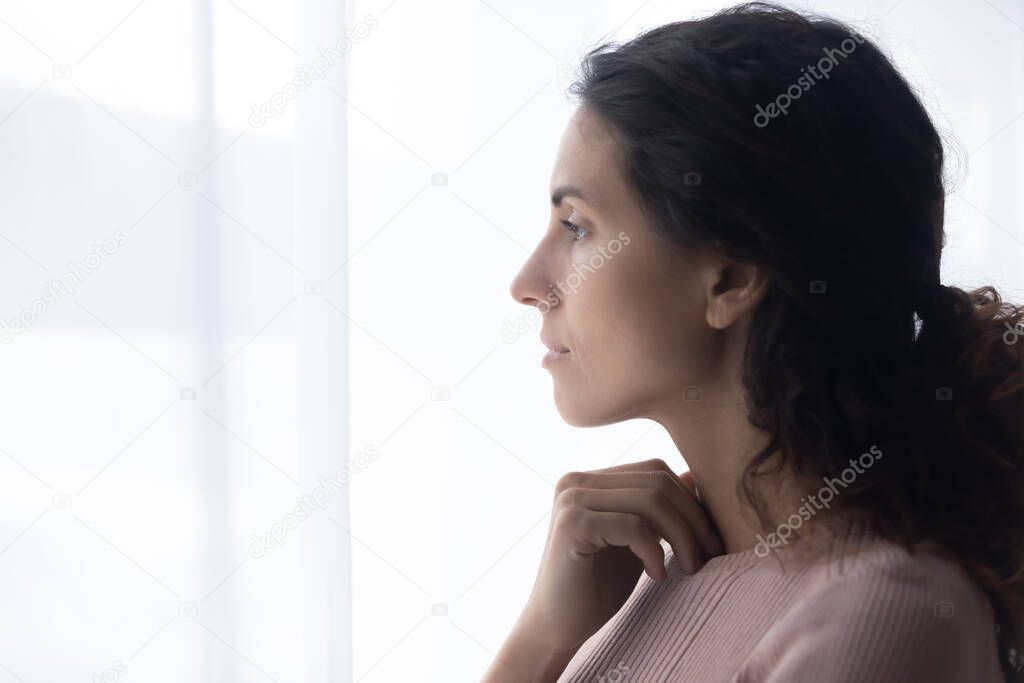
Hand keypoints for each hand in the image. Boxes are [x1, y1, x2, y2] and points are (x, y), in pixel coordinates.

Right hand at [518, 458, 724, 655]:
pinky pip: (633, 525)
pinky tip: (657, 575)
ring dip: (681, 536)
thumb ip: (657, 510)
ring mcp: (572, 500)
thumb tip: (695, 477)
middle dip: (693, 519)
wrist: (557, 626)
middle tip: (710, 555)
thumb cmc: (598, 586)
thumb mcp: (637, 540)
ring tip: (689, 567)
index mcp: (591, 480)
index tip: (710, 540)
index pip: (656, 471)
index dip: (690, 502)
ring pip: (650, 501)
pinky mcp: (572, 524)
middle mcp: (576, 481)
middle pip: (657, 482)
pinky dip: (654, 551)